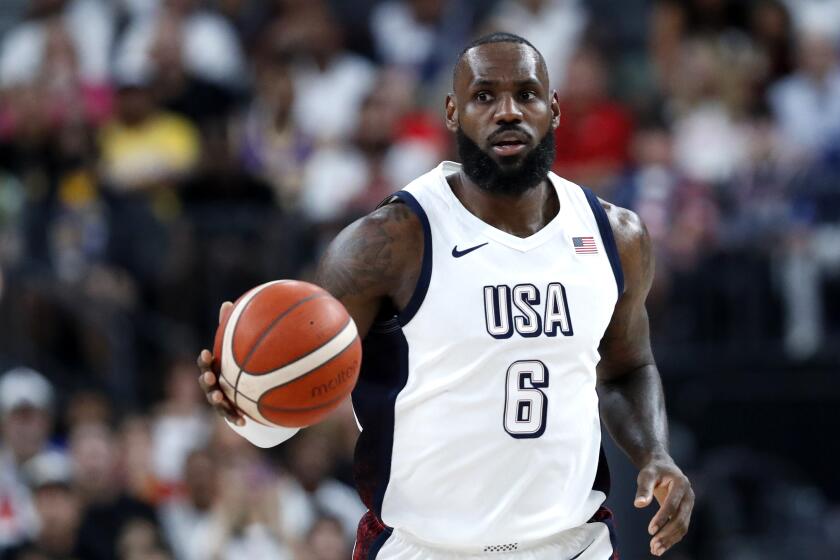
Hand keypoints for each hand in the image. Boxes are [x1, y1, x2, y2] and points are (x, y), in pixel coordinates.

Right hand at [197, 301, 244, 425]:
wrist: (247, 390)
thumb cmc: (239, 364)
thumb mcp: (236, 347)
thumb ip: (231, 328)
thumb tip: (228, 303)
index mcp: (215, 368)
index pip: (206, 363)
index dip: (204, 360)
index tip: (207, 353)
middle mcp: (214, 384)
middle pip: (205, 383)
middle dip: (206, 380)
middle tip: (210, 376)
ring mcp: (220, 399)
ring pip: (215, 401)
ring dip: (217, 400)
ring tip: (221, 399)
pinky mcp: (230, 411)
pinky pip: (231, 416)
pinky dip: (235, 417)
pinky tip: (243, 420)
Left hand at [634, 454, 693, 556]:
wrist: (663, 467)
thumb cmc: (654, 470)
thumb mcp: (646, 475)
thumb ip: (644, 488)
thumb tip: (639, 504)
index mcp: (681, 484)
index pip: (673, 505)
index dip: (662, 518)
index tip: (650, 530)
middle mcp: (689, 495)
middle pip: (681, 519)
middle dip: (667, 533)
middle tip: (653, 545)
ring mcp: (689, 505)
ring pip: (683, 526)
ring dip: (670, 539)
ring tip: (655, 549)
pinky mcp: (685, 512)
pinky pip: (681, 527)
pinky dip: (671, 538)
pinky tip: (661, 546)